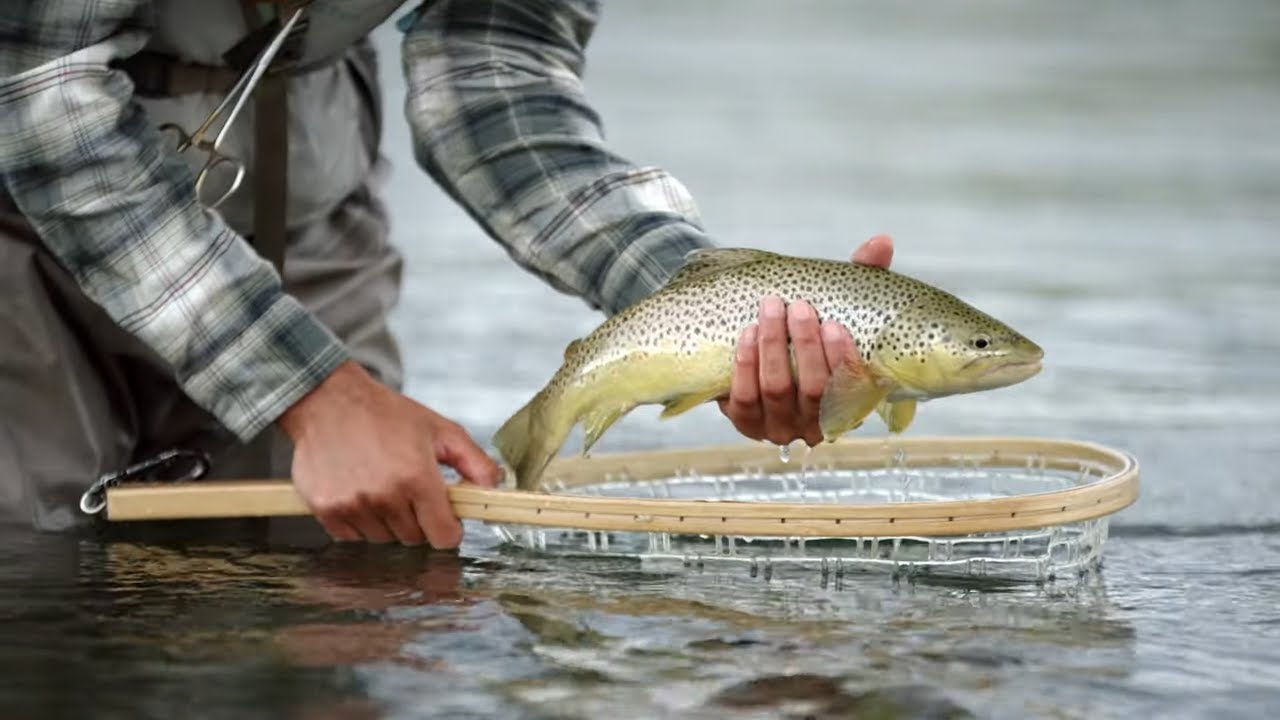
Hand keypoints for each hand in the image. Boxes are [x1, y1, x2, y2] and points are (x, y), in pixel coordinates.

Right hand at [277, 361, 501, 546]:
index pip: (443, 536)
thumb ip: (473, 460)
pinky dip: (358, 520)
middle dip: (418, 519)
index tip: (446, 519)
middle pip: (414, 538)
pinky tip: (358, 490)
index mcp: (417, 477)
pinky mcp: (326, 509)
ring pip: (383, 538)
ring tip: (380, 484)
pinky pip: (351, 536)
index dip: (449, 530)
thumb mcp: (439, 429)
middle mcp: (384, 495)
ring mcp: (353, 505)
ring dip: (387, 520)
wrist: (329, 401)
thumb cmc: (385, 413)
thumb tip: (495, 485)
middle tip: (408, 488)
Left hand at [717, 234, 894, 446]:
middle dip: (804, 347)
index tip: (834, 325)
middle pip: (813, 390)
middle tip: (797, 308)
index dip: (843, 360)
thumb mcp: (838, 308)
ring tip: (769, 310)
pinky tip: (748, 335)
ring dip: (772, 348)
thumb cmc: (810, 333)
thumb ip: (863, 278)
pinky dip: (745, 365)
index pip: (852, 390)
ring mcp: (779, 426)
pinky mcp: (745, 422)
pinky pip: (743, 399)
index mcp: (849, 400)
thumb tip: (882, 242)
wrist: (759, 356)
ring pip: (777, 390)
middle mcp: (817, 422)